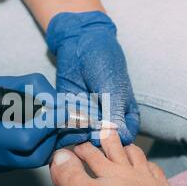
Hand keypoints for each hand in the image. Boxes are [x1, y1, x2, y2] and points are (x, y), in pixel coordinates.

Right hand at [0, 73, 58, 170]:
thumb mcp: (8, 83)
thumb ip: (36, 90)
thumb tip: (60, 104)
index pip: (25, 139)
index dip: (48, 125)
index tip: (64, 111)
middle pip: (35, 154)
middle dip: (52, 134)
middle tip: (61, 117)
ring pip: (35, 160)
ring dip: (49, 141)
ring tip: (52, 123)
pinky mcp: (0, 168)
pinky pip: (28, 160)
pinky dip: (40, 145)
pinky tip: (41, 132)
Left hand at [46, 11, 139, 147]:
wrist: (80, 42)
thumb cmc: (105, 62)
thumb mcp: (113, 88)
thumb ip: (113, 112)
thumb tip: (113, 137)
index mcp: (125, 116)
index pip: (123, 139)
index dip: (114, 141)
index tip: (104, 133)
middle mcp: (105, 121)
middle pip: (100, 142)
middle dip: (92, 137)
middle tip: (86, 122)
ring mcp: (86, 118)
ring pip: (81, 137)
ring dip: (75, 131)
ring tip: (73, 115)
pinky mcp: (67, 112)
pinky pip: (64, 126)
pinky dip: (62, 124)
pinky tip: (62, 113)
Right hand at [50, 128, 186, 185]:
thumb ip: (71, 177)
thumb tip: (58, 155)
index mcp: (108, 174)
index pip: (88, 153)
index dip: (77, 146)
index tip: (71, 144)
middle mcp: (129, 172)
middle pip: (113, 147)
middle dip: (102, 137)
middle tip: (97, 129)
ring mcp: (149, 179)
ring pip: (135, 154)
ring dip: (125, 146)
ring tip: (121, 143)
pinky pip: (154, 168)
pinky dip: (147, 163)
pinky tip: (147, 166)